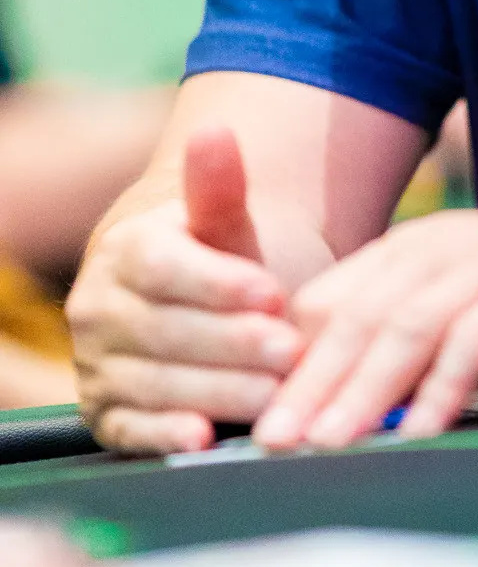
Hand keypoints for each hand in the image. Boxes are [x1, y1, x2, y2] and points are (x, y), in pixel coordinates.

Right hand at [68, 130, 306, 454]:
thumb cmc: (223, 259)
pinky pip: (131, 430)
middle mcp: (100, 309)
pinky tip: (205, 437)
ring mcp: (99, 365)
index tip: (271, 293)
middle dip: (233, 344)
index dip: (219, 284)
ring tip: (275, 395)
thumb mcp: (228, 222)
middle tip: (290, 352)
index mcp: (127, 251)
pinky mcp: (107, 416)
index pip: (166, 269)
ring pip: (156, 382)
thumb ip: (218, 185)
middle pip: (166, 331)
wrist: (202, 304)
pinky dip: (165, 436)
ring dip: (217, 391)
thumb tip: (214, 130)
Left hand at [254, 194, 477, 448]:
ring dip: (365, 388)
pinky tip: (424, 430)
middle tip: (272, 441)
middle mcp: (444, 248)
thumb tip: (340, 408)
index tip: (252, 418)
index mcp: (414, 249)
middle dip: (310, 381)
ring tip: (332, 443)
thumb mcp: (466, 304)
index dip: (288, 360)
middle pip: (359, 316)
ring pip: (410, 325)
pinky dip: (447, 386)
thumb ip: (409, 342)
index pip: (332, 302)